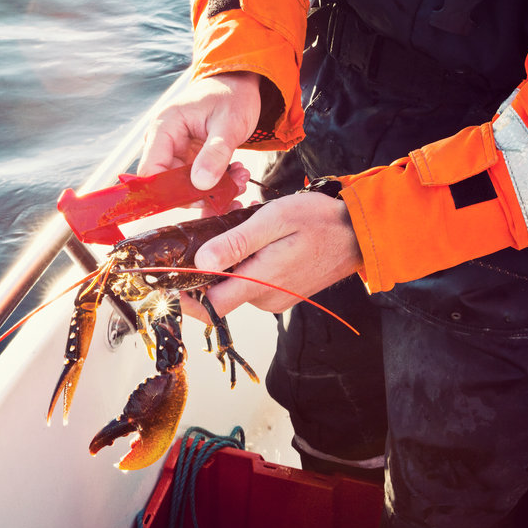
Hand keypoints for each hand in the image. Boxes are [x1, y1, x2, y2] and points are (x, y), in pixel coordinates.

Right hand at [138, 72, 261, 190]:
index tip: (200, 199)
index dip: (169, 191)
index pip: (151, 170)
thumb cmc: (232, 96)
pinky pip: (196, 181)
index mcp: (164, 127)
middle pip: (167, 183)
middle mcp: (164, 141)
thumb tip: (200, 184)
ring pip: (184, 186)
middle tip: (232, 189)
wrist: (238, 85)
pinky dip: (216, 184)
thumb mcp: (229, 123)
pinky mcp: (188, 159)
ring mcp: (175, 151)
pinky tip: (236, 177)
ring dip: (212, 190)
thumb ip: (215, 153)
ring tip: (240, 179)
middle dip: (199, 192)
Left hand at [181, 192, 363, 320]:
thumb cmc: (319, 221)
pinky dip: (245, 262)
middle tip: (204, 231)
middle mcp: (265, 299)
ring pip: (235, 284)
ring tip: (237, 226)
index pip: (209, 307)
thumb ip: (236, 242)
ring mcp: (275, 298)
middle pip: (218, 293)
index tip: (166, 279)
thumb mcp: (274, 220)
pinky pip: (252, 281)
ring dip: (227, 261)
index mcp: (260, 283)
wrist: (361, 233)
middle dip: (205, 267)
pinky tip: (254, 238)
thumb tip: (201, 263)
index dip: (184, 297)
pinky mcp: (282, 292)